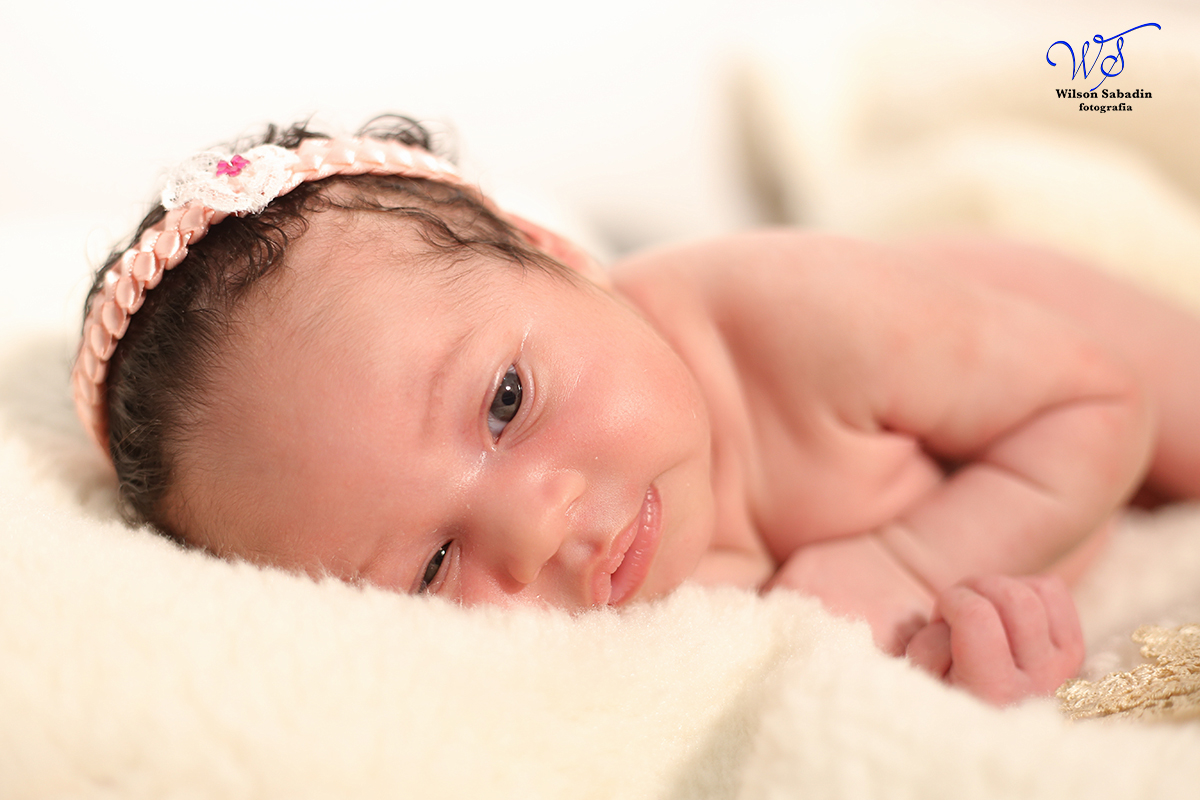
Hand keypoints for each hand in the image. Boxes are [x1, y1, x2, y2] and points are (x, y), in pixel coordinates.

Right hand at [905, 575, 1083, 705]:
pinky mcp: (1074, 650)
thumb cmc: (945, 696)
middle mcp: (1037, 680)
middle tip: (958, 606)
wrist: (987, 728)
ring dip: (1000, 588)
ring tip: (982, 611)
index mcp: (993, 691)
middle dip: (976, 588)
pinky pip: (1053, 591)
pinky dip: (1026, 588)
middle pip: (1014, 597)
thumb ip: (928, 646)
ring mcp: (1062, 665)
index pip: (977, 616)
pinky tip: (1006, 612)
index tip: (940, 614)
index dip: (952, 601)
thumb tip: (953, 616)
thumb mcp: (924, 679)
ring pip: (1036, 591)